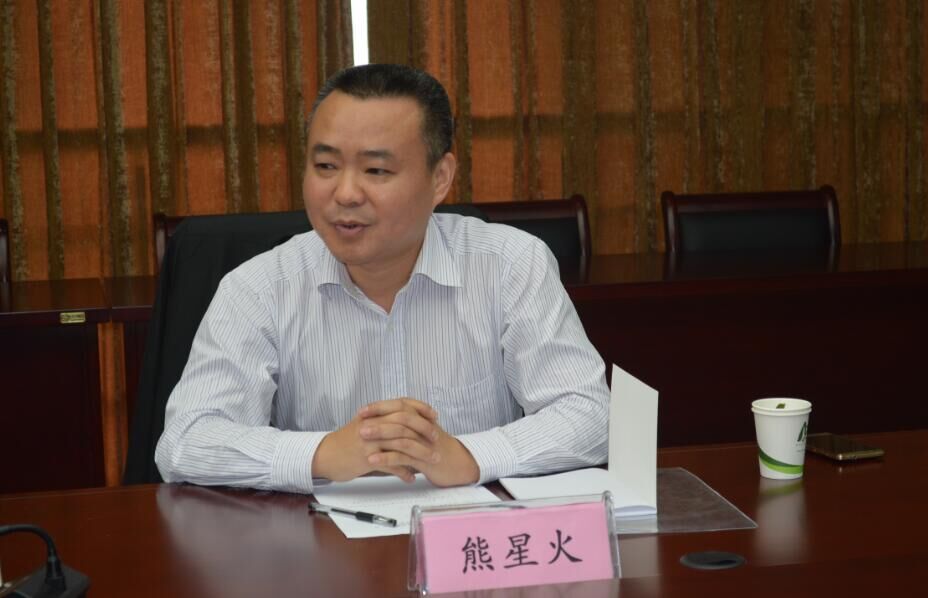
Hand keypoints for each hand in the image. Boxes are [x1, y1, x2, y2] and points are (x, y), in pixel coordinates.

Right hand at [312, 398, 442, 482]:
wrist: (325, 455)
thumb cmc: (347, 441)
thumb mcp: (365, 423)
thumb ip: (383, 420)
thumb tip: (406, 421)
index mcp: (374, 414)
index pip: (402, 404)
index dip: (420, 408)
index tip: (434, 415)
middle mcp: (373, 424)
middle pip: (405, 423)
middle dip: (424, 430)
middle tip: (437, 439)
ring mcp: (370, 441)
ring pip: (401, 444)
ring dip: (420, 453)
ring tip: (432, 460)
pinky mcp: (366, 459)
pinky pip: (390, 464)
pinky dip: (403, 471)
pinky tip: (411, 477)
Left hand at [360, 400, 480, 487]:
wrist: (457, 465)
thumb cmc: (436, 449)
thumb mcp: (421, 434)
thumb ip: (406, 426)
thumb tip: (384, 422)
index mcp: (422, 418)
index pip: (399, 405)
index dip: (380, 407)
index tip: (362, 411)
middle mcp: (424, 427)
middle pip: (399, 416)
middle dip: (378, 417)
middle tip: (359, 420)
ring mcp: (425, 443)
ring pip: (401, 434)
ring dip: (380, 434)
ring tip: (362, 437)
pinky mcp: (424, 460)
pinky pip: (403, 457)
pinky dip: (386, 458)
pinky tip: (372, 461)